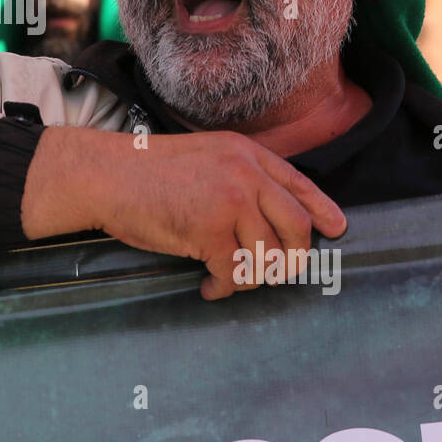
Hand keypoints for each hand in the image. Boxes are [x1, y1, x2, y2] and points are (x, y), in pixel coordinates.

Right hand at [23, 128, 346, 300]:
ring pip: (268, 256)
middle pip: (297, 227)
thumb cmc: (145, 171)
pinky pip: (235, 273)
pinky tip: (207, 287)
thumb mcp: (204, 157)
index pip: (299, 183)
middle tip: (273, 272)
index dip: (321, 209)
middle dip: (291, 258)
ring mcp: (232, 201)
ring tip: (228, 280)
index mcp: (246, 154)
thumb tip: (264, 219)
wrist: (107, 175)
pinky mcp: (212, 230)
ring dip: (251, 278)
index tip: (335, 228)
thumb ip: (236, 177)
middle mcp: (247, 175)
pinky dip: (223, 288)